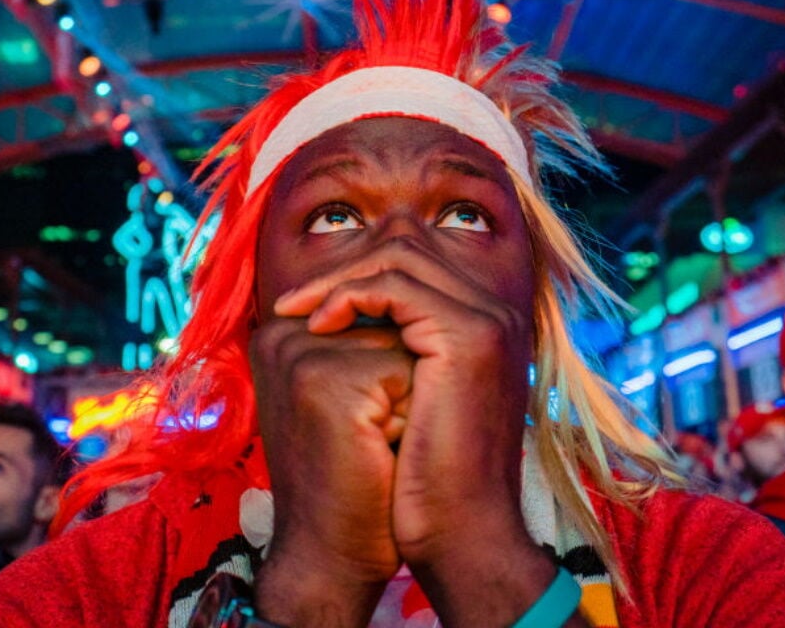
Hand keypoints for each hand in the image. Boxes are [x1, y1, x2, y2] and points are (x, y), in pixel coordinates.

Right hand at [249, 316, 412, 624]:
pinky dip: (413, 417)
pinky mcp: (325, 381)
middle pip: (396, 325)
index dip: (393, 376)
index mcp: (284, 331)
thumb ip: (364, 341)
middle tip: (366, 441)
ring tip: (373, 445)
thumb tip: (422, 298)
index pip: (378, 313)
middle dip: (405, 384)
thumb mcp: (348, 396)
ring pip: (408, 346)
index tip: (359, 426)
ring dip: (413, 398)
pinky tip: (380, 454)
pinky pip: (411, 373)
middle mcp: (283, 332)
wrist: (328, 555)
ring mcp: (300, 354)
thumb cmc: (352, 478)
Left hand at [274, 236, 534, 575]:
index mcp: (484, 327)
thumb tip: (336, 324)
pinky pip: (395, 286)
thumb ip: (393, 356)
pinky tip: (319, 327)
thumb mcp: (408, 403)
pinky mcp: (468, 336)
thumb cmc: (426, 482)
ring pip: (397, 258)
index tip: (306, 306)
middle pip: (406, 249)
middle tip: (291, 304)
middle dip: (341, 270)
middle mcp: (494, 314)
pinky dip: (349, 297)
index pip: (414, 264)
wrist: (461, 534)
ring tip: (297, 315)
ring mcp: (486, 321)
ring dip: (337, 281)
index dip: (356, 275)